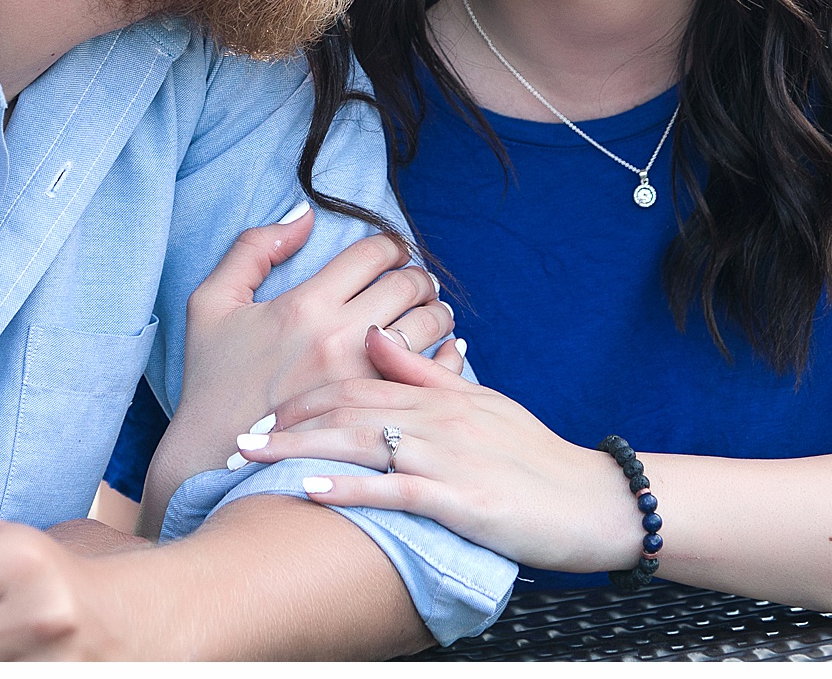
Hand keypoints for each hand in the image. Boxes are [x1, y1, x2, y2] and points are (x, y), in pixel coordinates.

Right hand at [141, 208, 459, 531]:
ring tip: (430, 312)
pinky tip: (445, 350)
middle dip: (418, 275)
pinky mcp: (379, 417)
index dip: (389, 244)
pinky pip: (433, 375)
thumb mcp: (211, 302)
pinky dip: (449, 356)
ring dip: (436, 312)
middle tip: (417, 280)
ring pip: (428, 326)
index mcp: (305, 304)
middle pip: (408, 285)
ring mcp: (364, 380)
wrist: (214, 463)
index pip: (373, 254)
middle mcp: (340, 338)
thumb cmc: (211, 382)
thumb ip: (253, 248)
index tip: (392, 251)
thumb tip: (303, 215)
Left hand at [230, 327, 642, 574]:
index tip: (263, 407)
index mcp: (436, 393)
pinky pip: (395, 490)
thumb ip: (424, 371)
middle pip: (348, 405)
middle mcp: (434, 416)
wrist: (591, 499)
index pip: (357, 380)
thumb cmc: (531, 456)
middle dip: (289, 418)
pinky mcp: (460, 498)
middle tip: (240, 436)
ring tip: (256, 456)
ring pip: (362, 440)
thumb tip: (374, 333)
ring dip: (302, 446)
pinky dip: (350, 488)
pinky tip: (312, 489)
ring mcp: (446, 456)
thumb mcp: (478, 402)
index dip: (304, 391)